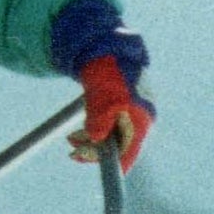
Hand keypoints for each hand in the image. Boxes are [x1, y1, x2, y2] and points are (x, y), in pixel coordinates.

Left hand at [73, 55, 152, 170]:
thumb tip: (96, 138)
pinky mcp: (123, 106)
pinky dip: (95, 129)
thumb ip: (100, 120)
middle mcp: (141, 118)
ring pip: (112, 136)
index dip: (109, 164)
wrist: (108, 49)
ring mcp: (133, 112)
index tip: (84, 161)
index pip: (128, 153)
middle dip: (95, 150)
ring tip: (72, 139)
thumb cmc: (108, 72)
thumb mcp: (102, 98)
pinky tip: (82, 129)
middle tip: (72, 151)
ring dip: (92, 140)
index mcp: (142, 119)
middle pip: (119, 147)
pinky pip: (109, 126)